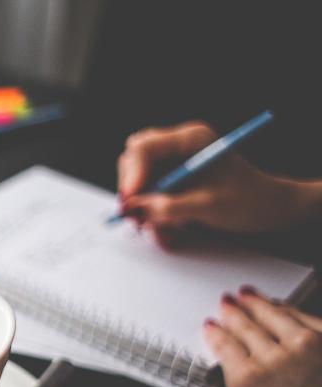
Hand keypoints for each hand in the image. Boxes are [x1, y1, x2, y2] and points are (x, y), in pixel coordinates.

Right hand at [116, 121, 321, 247]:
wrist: (271, 209)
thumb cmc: (249, 200)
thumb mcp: (207, 206)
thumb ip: (168, 206)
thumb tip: (133, 208)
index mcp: (190, 139)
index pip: (144, 148)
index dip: (132, 175)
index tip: (129, 201)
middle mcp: (178, 147)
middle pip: (135, 162)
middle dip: (134, 192)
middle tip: (135, 218)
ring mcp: (175, 163)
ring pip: (140, 182)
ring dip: (144, 210)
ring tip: (161, 233)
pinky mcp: (174, 180)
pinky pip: (151, 196)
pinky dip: (154, 216)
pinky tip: (169, 233)